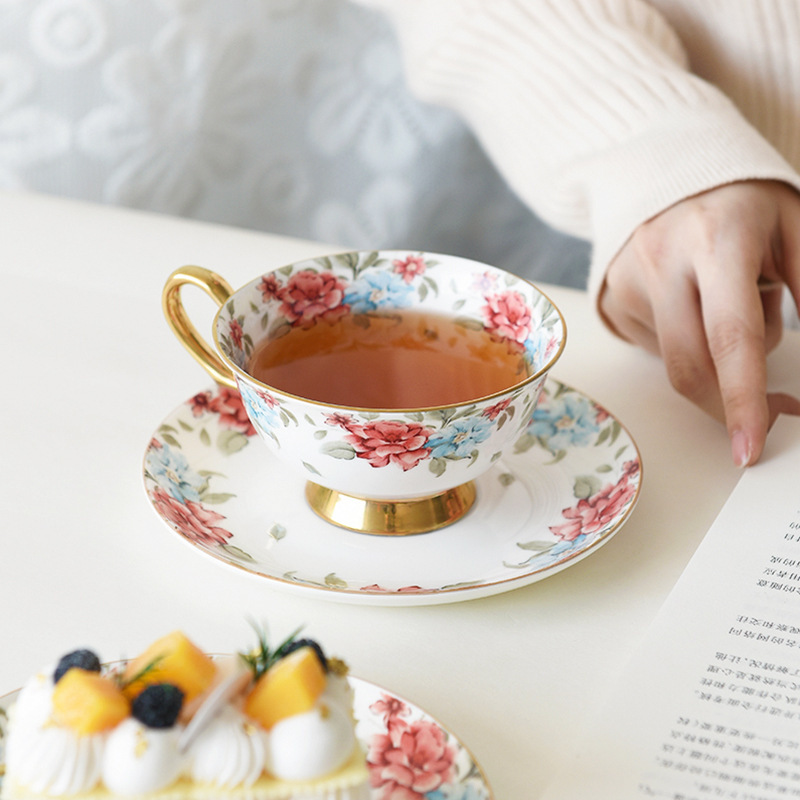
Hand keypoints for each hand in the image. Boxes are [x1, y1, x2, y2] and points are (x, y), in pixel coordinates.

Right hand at [599, 180, 799, 465]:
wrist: (662, 174)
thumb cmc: (740, 204)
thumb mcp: (794, 230)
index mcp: (717, 239)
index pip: (731, 335)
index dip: (742, 398)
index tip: (748, 446)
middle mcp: (661, 260)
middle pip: (689, 366)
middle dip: (725, 404)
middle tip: (760, 416)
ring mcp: (627, 282)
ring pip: (674, 360)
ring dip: (710, 356)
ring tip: (722, 304)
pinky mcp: (610, 299)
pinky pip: (654, 348)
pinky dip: (683, 342)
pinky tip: (688, 305)